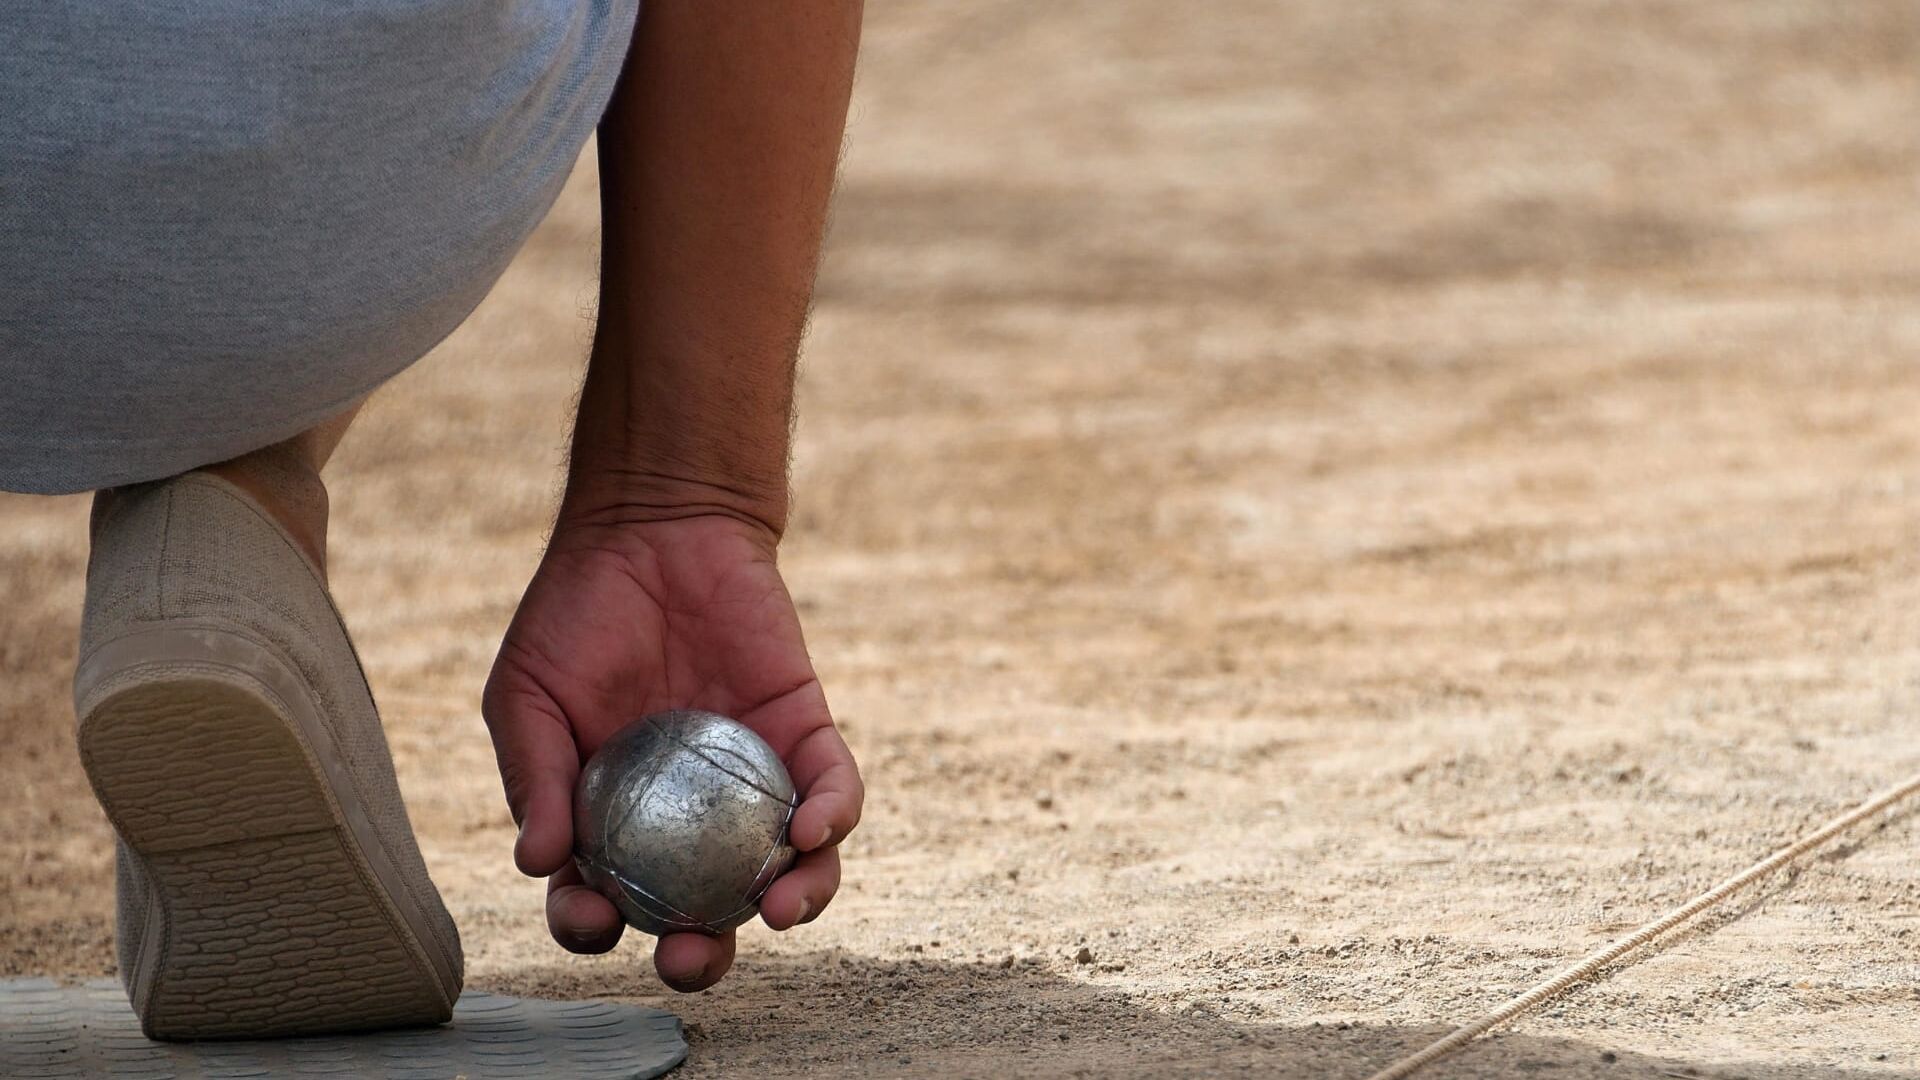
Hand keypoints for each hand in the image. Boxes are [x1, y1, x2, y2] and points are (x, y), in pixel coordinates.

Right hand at [481, 511, 861, 990]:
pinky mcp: (805, 737)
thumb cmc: (576, 615)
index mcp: (611, 824)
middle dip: (704, 955)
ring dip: (791, 904)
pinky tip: (812, 833)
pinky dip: (831, 819)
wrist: (652, 529)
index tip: (596, 920)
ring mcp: (751, 784)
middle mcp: (686, 821)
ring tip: (778, 912)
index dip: (597, 929)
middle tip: (694, 957)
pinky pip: (831, 792)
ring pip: (784, 870)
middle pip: (703, 912)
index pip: (605, 902)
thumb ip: (534, 778)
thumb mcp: (528, 696)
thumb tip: (536, 864)